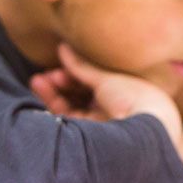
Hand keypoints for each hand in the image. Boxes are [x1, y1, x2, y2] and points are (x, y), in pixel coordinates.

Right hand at [30, 44, 182, 144]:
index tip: (60, 62)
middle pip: (78, 94)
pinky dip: (53, 104)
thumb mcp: (107, 78)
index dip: (74, 72)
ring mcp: (98, 122)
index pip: (92, 80)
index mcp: (122, 89)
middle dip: (60, 83)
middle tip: (46, 75)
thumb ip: (82, 67)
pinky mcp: (87, 135)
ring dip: (52, 93)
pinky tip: (41, 88)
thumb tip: (62, 47)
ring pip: (69, 106)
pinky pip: (66, 118)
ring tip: (37, 80)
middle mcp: (110, 107)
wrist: (144, 130)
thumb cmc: (133, 97)